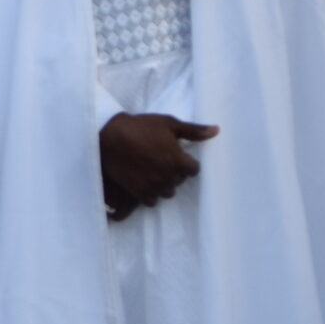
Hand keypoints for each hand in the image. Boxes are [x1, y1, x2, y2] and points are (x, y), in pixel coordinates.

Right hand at [98, 113, 215, 214]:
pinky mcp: (140, 192)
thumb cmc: (139, 127)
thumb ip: (194, 131)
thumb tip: (217, 131)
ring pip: (168, 191)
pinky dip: (150, 192)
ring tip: (151, 170)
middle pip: (180, 180)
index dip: (185, 161)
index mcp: (179, 161)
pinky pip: (152, 200)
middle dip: (173, 171)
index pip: (194, 169)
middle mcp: (170, 177)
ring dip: (163, 183)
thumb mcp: (167, 123)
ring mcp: (154, 186)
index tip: (174, 154)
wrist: (107, 137)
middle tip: (159, 159)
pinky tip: (143, 180)